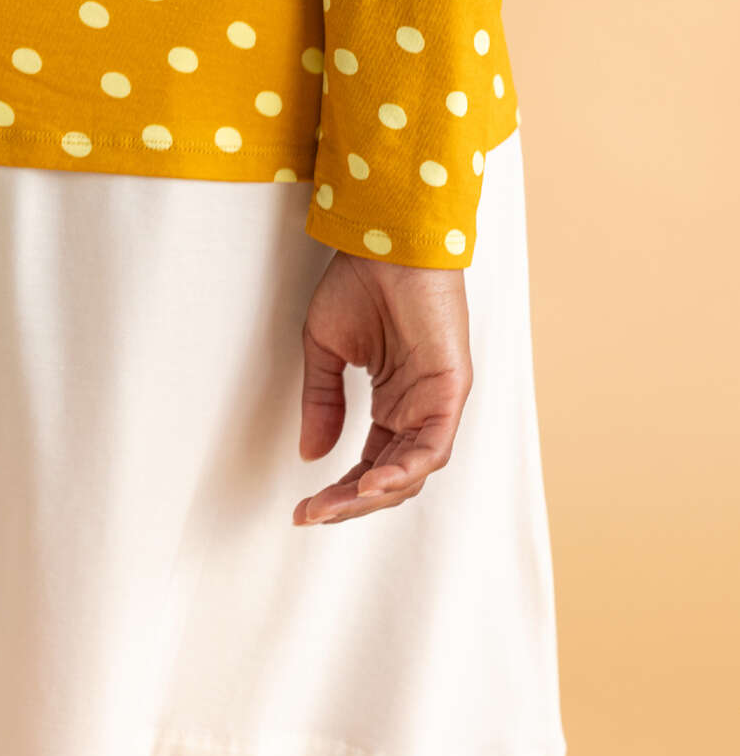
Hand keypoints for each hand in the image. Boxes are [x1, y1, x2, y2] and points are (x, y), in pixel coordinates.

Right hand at [293, 250, 471, 525]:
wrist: (384, 240)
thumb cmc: (361, 282)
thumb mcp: (327, 349)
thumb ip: (322, 402)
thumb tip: (312, 456)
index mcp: (394, 402)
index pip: (370, 464)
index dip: (339, 492)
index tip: (303, 509)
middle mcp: (418, 408)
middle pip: (391, 477)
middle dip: (350, 503)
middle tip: (312, 514)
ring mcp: (437, 402)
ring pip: (413, 470)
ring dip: (374, 494)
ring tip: (335, 505)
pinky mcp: (451, 389)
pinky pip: (433, 445)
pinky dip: (406, 469)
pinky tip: (372, 483)